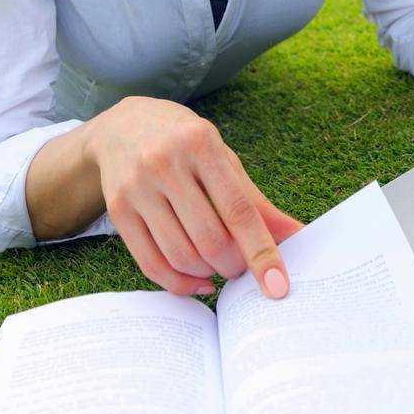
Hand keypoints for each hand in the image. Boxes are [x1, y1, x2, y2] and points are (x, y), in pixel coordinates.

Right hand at [82, 95, 304, 298]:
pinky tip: (197, 281)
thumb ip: (255, 200)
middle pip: (209, 239)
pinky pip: (150, 264)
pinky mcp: (118, 210)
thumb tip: (295, 236)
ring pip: (180, 256)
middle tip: (240, 267)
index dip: (261, 251)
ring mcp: (137, 186)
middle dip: (233, 266)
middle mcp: (165, 163)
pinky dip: (179, 284)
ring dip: (207, 275)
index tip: (278, 286)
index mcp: (200, 144)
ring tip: (217, 267)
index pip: (237, 208)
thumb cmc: (185, 143)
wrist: (123, 126)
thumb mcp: (222, 158)